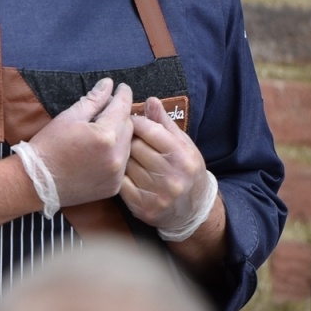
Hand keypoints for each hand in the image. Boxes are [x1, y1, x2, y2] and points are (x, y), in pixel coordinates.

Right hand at [25, 79, 134, 206]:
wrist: (37, 183)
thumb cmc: (49, 146)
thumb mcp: (69, 117)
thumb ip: (93, 100)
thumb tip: (108, 83)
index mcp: (106, 135)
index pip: (122, 107)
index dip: (124, 94)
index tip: (122, 87)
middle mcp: (117, 156)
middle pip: (128, 127)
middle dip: (120, 115)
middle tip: (107, 110)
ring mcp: (117, 174)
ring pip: (127, 146)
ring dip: (119, 136)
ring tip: (102, 131)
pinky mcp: (114, 187)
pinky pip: (122, 164)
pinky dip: (115, 155)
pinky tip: (101, 152)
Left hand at [120, 96, 212, 232]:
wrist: (192, 210)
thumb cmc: (186, 170)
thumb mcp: (183, 145)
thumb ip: (164, 123)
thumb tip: (150, 100)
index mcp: (183, 157)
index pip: (150, 131)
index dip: (134, 121)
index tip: (128, 119)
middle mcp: (172, 177)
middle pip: (135, 147)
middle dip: (126, 138)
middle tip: (122, 135)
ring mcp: (157, 194)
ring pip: (126, 164)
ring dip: (120, 156)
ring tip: (120, 151)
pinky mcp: (143, 208)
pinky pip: (120, 184)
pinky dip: (117, 174)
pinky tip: (119, 169)